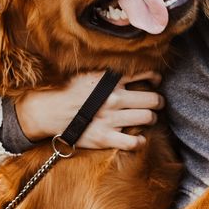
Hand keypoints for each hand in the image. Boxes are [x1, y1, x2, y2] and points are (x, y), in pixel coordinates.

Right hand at [15, 70, 163, 149]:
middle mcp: (114, 98)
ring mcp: (111, 119)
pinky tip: (139, 138)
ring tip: (149, 118)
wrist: (49, 111)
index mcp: (111, 80)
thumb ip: (109, 72)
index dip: (156, 79)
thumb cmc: (68, 90)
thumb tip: (127, 66)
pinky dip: (140, 141)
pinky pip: (133, 142)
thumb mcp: (89, 73)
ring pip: (147, 118)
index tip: (156, 82)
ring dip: (152, 118)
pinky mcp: (105, 137)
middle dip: (159, 102)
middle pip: (152, 99)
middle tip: (157, 103)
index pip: (146, 75)